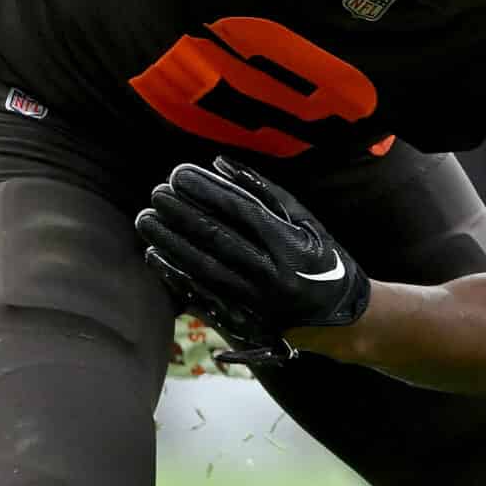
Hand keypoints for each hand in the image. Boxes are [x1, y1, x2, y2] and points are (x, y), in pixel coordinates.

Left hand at [137, 157, 369, 371]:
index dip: (206, 191)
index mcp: (291, 247)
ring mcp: (254, 303)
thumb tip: (220, 163)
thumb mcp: (306, 221)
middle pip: (216, 239)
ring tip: (146, 220)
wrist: (339, 322)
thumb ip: (265, 191)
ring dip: (170, 243)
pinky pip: (201, 296)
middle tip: (156, 193)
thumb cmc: (322, 262)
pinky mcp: (242, 322)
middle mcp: (271, 276)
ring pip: (203, 268)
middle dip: (181, 214)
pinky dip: (175, 275)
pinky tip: (154, 255)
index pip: (240, 212)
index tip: (179, 174)